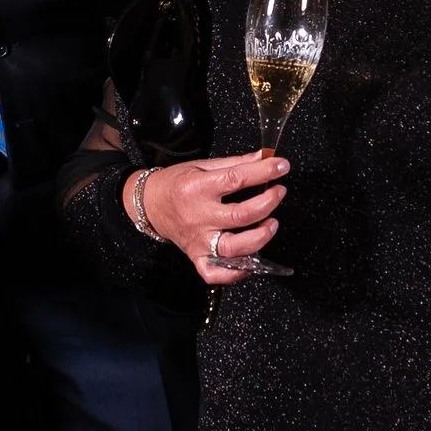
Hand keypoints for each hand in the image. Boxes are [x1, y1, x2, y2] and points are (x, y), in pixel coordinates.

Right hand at [128, 150, 286, 283]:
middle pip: (240, 216)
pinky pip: (216, 273)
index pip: (237, 179)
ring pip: (233, 248)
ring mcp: (198, 240)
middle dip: (267, 203)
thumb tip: (265, 157)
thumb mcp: (202, 166)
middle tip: (278, 193)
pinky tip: (251, 261)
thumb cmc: (175, 184)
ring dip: (259, 238)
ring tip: (271, 224)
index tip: (281, 166)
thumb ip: (235, 163)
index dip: (264, 172)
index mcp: (198, 188)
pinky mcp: (196, 257)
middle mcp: (198, 216)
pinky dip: (236, 273)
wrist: (149, 204)